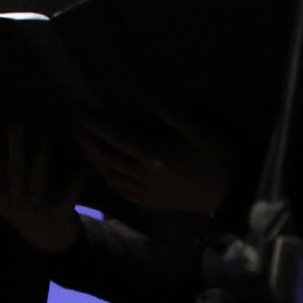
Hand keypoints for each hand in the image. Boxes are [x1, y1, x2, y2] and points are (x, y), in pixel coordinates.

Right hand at [0, 125, 84, 252]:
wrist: (47, 240)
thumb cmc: (22, 205)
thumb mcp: (1, 192)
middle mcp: (14, 202)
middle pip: (14, 171)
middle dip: (15, 147)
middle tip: (16, 123)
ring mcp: (37, 209)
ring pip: (37, 182)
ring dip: (42, 159)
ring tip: (45, 137)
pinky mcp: (60, 214)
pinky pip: (68, 195)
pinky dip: (75, 180)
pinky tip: (80, 163)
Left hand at [77, 105, 230, 216]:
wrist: (233, 195)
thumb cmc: (220, 159)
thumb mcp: (204, 131)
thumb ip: (177, 114)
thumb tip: (152, 99)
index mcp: (156, 157)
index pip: (117, 137)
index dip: (96, 124)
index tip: (79, 111)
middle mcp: (145, 176)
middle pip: (107, 157)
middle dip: (86, 139)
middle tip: (70, 124)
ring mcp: (147, 193)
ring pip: (110, 175)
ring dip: (92, 158)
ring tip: (80, 142)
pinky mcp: (152, 203)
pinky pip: (121, 191)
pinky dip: (106, 179)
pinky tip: (102, 170)